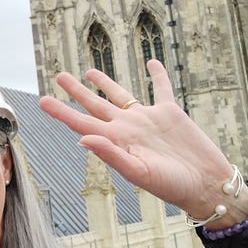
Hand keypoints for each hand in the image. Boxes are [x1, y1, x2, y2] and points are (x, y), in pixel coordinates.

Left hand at [38, 59, 243, 220]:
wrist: (205, 185)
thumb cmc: (171, 185)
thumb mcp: (138, 172)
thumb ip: (110, 154)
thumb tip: (81, 139)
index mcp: (115, 141)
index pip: (81, 122)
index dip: (61, 112)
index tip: (42, 101)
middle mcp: (127, 127)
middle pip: (95, 104)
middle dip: (76, 91)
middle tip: (59, 76)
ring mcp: (147, 119)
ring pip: (120, 94)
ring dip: (105, 82)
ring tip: (88, 71)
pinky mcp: (170, 113)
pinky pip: (161, 88)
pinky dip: (157, 75)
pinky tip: (151, 62)